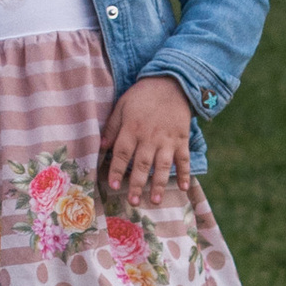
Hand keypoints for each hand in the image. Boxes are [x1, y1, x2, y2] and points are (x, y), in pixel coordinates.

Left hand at [100, 78, 194, 210]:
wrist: (172, 83)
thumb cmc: (143, 96)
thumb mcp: (122, 106)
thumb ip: (112, 127)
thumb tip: (101, 147)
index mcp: (132, 128)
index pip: (122, 153)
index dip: (116, 169)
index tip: (112, 185)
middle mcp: (150, 137)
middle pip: (142, 164)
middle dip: (137, 184)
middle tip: (133, 202)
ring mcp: (168, 139)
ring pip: (162, 166)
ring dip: (159, 184)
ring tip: (155, 201)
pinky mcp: (182, 139)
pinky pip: (184, 159)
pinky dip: (185, 173)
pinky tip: (183, 188)